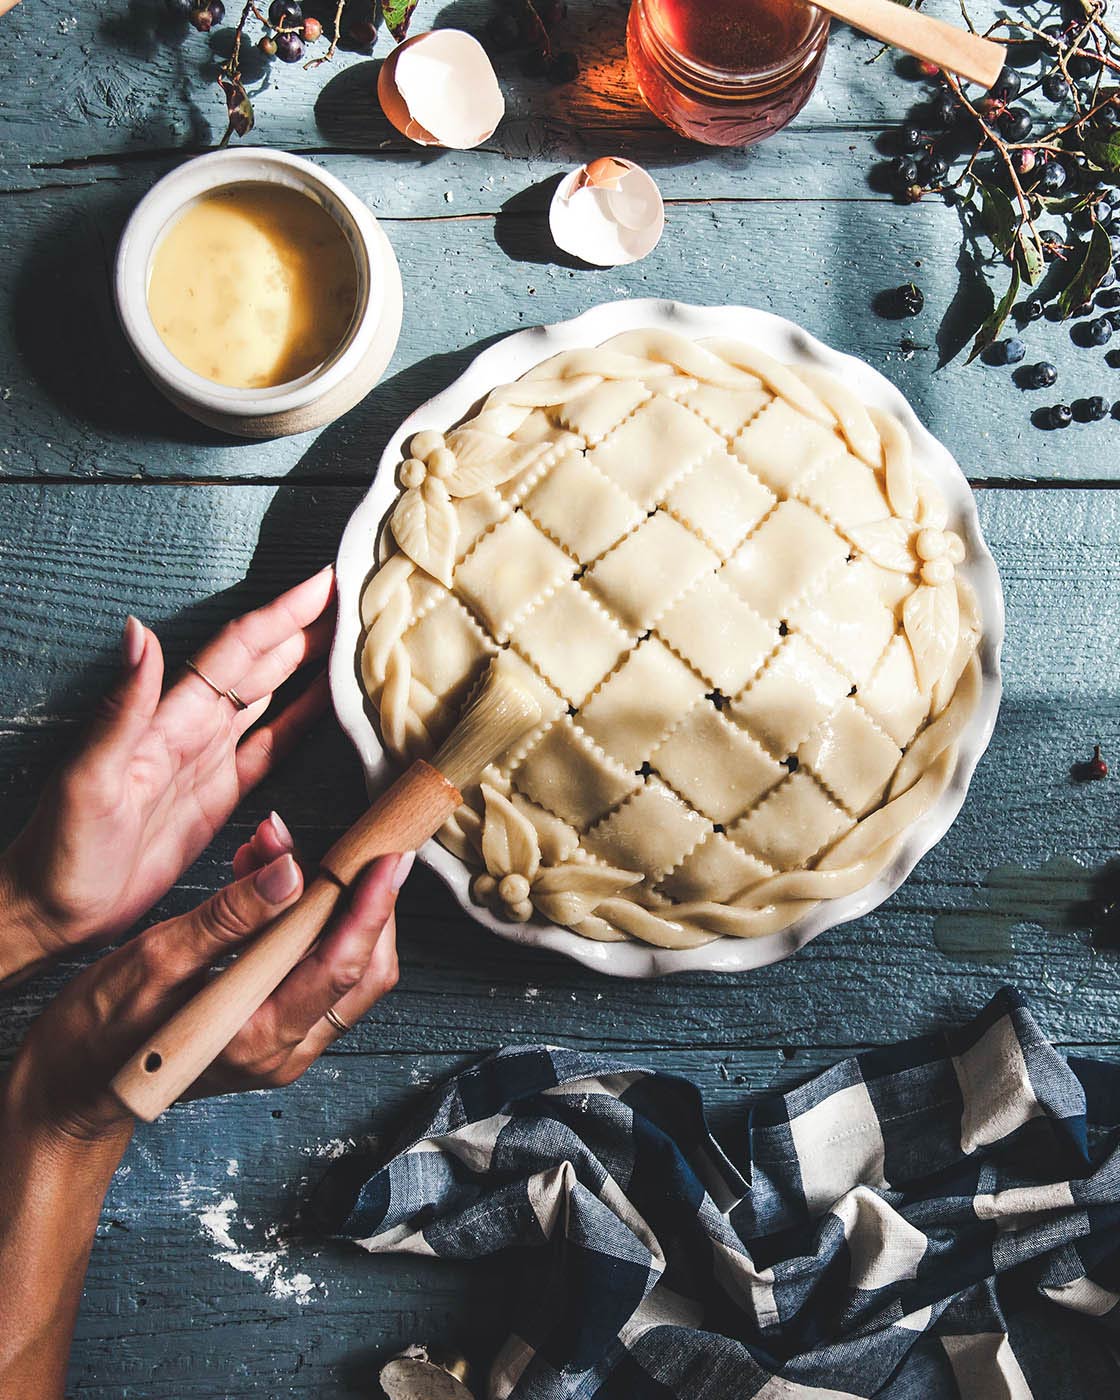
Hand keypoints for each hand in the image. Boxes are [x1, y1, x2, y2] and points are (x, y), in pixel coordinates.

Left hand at [0, 567, 335, 980]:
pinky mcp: (220, 796)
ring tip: (352, 640)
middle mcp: (193, 728)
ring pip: (270, 696)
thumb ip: (123, 706)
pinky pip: (271, 748)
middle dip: (307, 628)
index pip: (237, 651)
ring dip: (309, 665)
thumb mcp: (88, 778)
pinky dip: (302, 722)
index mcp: (169, 719)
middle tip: (356, 600)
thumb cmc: (62, 849)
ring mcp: (208, 760)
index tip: (324, 583)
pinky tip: (328, 706)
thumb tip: (137, 629)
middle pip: (262, 663)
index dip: (282, 615)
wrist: (55, 908)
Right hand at [3, 815, 405, 1149]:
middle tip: (345, 845)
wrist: (72, 1087)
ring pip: (346, 973)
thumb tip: (290, 871)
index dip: (372, 908)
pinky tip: (274, 885)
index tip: (389, 857)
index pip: (340, 967)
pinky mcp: (276, 1035)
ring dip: (334, 909)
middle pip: (364, 973)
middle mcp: (285, 1051)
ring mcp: (284, 1048)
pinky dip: (309, 927)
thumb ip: (228, 918)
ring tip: (286, 852)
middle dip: (364, 902)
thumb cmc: (100, 1031)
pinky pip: (316, 977)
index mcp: (257, 1036)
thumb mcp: (155, 962)